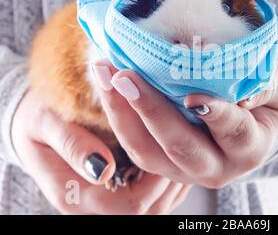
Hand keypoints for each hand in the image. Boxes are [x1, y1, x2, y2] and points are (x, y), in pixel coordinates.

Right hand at [11, 91, 190, 213]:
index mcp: (76, 197)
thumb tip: (101, 169)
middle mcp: (97, 206)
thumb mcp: (47, 123)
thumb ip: (72, 145)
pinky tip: (178, 150)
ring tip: (188, 143)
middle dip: (172, 176)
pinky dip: (171, 176)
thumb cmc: (40, 120)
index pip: (131, 204)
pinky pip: (156, 195)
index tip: (169, 143)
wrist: (38, 123)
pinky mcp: (122, 190)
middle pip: (150, 208)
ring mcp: (111, 200)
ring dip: (176, 176)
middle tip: (187, 140)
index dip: (157, 178)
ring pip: (157, 203)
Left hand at [92, 59, 277, 187]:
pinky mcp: (162, 162)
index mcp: (249, 148)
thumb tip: (237, 83)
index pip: (234, 132)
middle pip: (181, 147)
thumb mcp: (274, 85)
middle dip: (151, 111)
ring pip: (148, 151)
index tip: (193, 97)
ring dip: (123, 112)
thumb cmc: (263, 94)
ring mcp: (185, 170)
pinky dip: (119, 113)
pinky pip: (136, 143)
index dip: (215, 115)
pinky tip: (107, 80)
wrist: (250, 116)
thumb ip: (263, 84)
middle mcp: (217, 167)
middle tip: (125, 76)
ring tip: (105, 72)